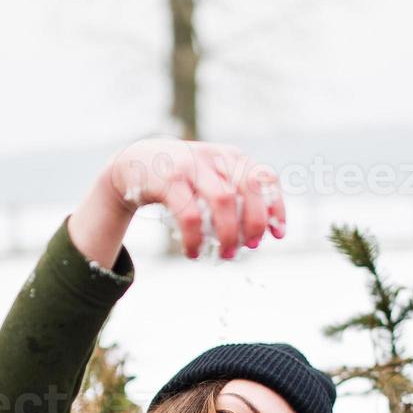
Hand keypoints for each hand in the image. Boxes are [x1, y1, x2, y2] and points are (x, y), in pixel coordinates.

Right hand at [102, 138, 285, 259]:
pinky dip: (196, 239)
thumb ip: (235, 197)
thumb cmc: (181, 179)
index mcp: (231, 156)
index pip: (265, 177)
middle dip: (255, 222)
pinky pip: (190, 215)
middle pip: (250, 187)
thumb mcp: (210, 178)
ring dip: (229, 233)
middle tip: (250, 247)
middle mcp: (215, 156)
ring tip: (226, 255)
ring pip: (224, 200)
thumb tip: (263, 232)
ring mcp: (192, 165)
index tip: (278, 235)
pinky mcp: (169, 180)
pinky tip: (193, 253)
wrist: (134, 163)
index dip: (276, 206)